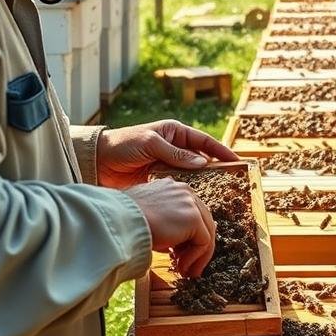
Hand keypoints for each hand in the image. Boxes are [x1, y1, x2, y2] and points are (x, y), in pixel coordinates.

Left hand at [97, 119, 237, 188]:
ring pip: (193, 175)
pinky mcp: (161, 182)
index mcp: (175, 133)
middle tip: (233, 182)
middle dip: (218, 170)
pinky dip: (189, 193)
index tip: (238, 161)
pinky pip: (180, 187)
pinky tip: (197, 203)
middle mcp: (175, 149)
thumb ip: (175, 153)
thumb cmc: (122, 145)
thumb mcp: (149, 143)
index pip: (204, 141)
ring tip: (219, 196)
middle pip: (203, 159)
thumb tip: (203, 162)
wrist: (97, 162)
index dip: (222, 151)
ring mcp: (168, 166)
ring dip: (204, 184)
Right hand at [128, 177, 215, 277]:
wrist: (117, 221)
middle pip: (203, 221)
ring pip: (206, 233)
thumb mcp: (147, 217)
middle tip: (186, 267)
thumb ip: (165, 222)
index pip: (191, 212)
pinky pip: (203, 242)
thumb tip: (178, 244)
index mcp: (172, 187)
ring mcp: (190, 202)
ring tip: (185, 271)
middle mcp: (184, 190)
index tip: (179, 255)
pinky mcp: (193, 217)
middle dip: (195, 247)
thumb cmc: (124, 221)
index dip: (187, 236)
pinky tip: (182, 268)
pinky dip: (196, 258)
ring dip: (197, 256)